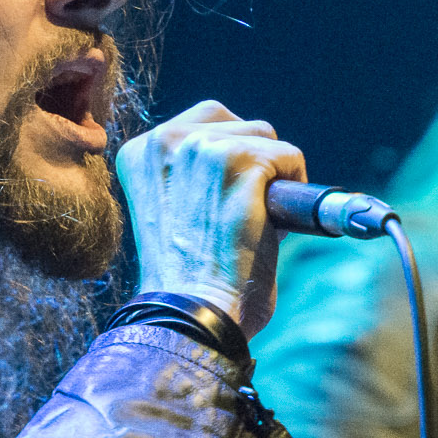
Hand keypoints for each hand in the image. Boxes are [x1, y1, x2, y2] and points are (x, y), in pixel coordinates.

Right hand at [115, 100, 305, 335]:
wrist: (193, 315)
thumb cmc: (187, 280)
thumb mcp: (173, 211)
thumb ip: (192, 176)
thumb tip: (248, 161)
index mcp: (142, 152)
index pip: (203, 123)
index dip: (227, 160)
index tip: (222, 201)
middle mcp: (166, 141)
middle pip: (238, 123)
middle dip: (254, 160)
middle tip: (246, 212)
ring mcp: (202, 148)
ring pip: (266, 138)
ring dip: (274, 178)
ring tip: (253, 224)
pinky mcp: (240, 161)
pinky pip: (290, 157)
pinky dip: (296, 189)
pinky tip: (272, 225)